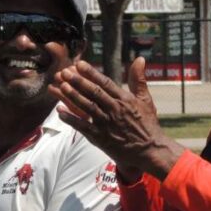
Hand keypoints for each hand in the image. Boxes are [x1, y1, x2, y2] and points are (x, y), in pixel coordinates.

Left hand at [49, 57, 182, 180]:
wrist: (150, 151)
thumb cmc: (148, 124)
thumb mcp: (146, 100)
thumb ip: (139, 80)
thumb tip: (140, 59)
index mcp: (125, 100)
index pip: (106, 83)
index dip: (92, 73)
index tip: (79, 64)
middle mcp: (115, 110)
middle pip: (94, 93)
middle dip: (78, 82)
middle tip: (65, 72)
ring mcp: (107, 124)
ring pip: (87, 108)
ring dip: (73, 97)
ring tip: (61, 87)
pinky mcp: (101, 138)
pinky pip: (83, 127)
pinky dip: (71, 119)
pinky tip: (60, 112)